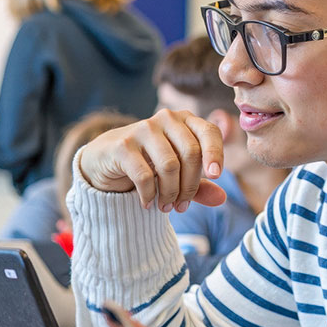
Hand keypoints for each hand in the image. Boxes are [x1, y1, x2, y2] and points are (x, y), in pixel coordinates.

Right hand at [77, 109, 228, 211]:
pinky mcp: (123, 145)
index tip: (215, 176)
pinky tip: (147, 203)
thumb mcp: (176, 175)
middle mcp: (165, 119)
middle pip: (191, 153)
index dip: (215, 153)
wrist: (105, 159)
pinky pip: (145, 175)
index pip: (209, 132)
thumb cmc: (148, 163)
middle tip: (181, 206)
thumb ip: (198, 185)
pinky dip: (149, 195)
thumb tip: (221, 198)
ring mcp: (143, 129)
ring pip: (169, 166)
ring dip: (170, 193)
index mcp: (184, 120)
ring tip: (166, 207)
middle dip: (189, 186)